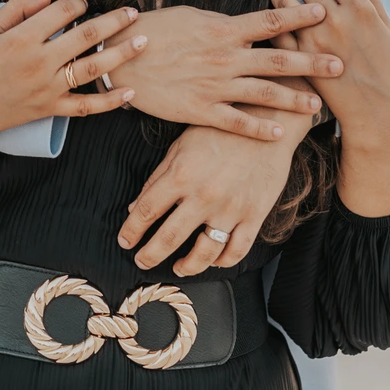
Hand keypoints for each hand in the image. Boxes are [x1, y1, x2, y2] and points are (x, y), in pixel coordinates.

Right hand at [0, 0, 144, 200]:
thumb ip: (16, 8)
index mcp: (22, 38)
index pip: (61, 12)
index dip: (76, 2)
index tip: (82, 2)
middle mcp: (39, 62)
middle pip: (85, 36)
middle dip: (113, 21)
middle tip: (134, 11)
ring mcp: (47, 89)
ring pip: (92, 68)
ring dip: (121, 54)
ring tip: (143, 41)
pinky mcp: (50, 110)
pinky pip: (85, 107)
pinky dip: (110, 101)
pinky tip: (131, 93)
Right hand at [105, 2, 339, 137]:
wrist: (121, 58)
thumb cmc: (156, 31)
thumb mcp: (192, 18)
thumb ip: (223, 25)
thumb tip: (247, 25)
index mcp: (223, 29)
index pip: (270, 20)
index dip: (298, 16)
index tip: (324, 12)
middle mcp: (225, 57)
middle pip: (278, 58)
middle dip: (312, 61)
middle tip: (341, 64)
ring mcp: (215, 85)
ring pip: (264, 93)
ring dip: (294, 98)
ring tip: (321, 103)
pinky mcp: (201, 110)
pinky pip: (237, 121)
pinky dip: (261, 127)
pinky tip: (281, 132)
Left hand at [116, 116, 312, 274]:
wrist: (265, 122)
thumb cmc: (219, 130)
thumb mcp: (182, 145)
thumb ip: (158, 176)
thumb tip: (135, 206)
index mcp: (181, 174)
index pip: (147, 211)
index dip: (131, 230)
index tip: (124, 241)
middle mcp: (203, 195)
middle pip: (169, 238)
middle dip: (150, 255)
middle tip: (141, 261)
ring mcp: (230, 208)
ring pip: (204, 253)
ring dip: (187, 267)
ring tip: (178, 267)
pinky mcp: (254, 215)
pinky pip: (236, 250)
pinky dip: (222, 262)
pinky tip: (213, 261)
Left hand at [271, 0, 389, 216]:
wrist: (374, 109)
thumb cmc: (384, 66)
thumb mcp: (385, 26)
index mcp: (359, 8)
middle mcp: (335, 19)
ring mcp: (314, 39)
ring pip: (285, 0)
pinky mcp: (299, 59)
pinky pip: (278, 30)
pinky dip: (273, 18)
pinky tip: (272, 16)